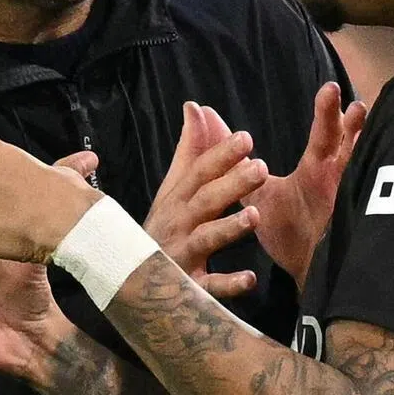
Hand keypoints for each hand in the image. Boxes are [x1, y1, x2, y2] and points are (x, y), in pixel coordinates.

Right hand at [144, 102, 265, 297]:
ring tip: (255, 215)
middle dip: (231, 184)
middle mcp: (178, 224)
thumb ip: (189, 150)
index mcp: (177, 199)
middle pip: (205, 201)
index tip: (246, 138)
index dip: (220, 154)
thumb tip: (194, 107)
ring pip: (205, 240)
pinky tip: (250, 278)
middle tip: (261, 168)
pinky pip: (209, 287)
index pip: (199, 172)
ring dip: (229, 228)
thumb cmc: (163, 227)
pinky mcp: (188, 288)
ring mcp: (181, 256)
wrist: (132, 283)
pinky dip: (229, 284)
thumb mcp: (173, 188)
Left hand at [203, 84, 365, 289]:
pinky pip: (358, 219)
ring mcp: (346, 207)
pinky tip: (368, 207)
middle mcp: (337, 182)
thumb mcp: (257, 189)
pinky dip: (368, 210)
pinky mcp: (346, 234)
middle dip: (348, 129)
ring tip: (364, 137)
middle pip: (344, 150)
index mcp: (319, 169)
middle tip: (349, 102)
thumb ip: (235, 158)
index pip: (325, 136)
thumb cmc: (287, 227)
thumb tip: (204, 116)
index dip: (328, 115)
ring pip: (357, 181)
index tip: (330, 88)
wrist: (302, 272)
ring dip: (360, 167)